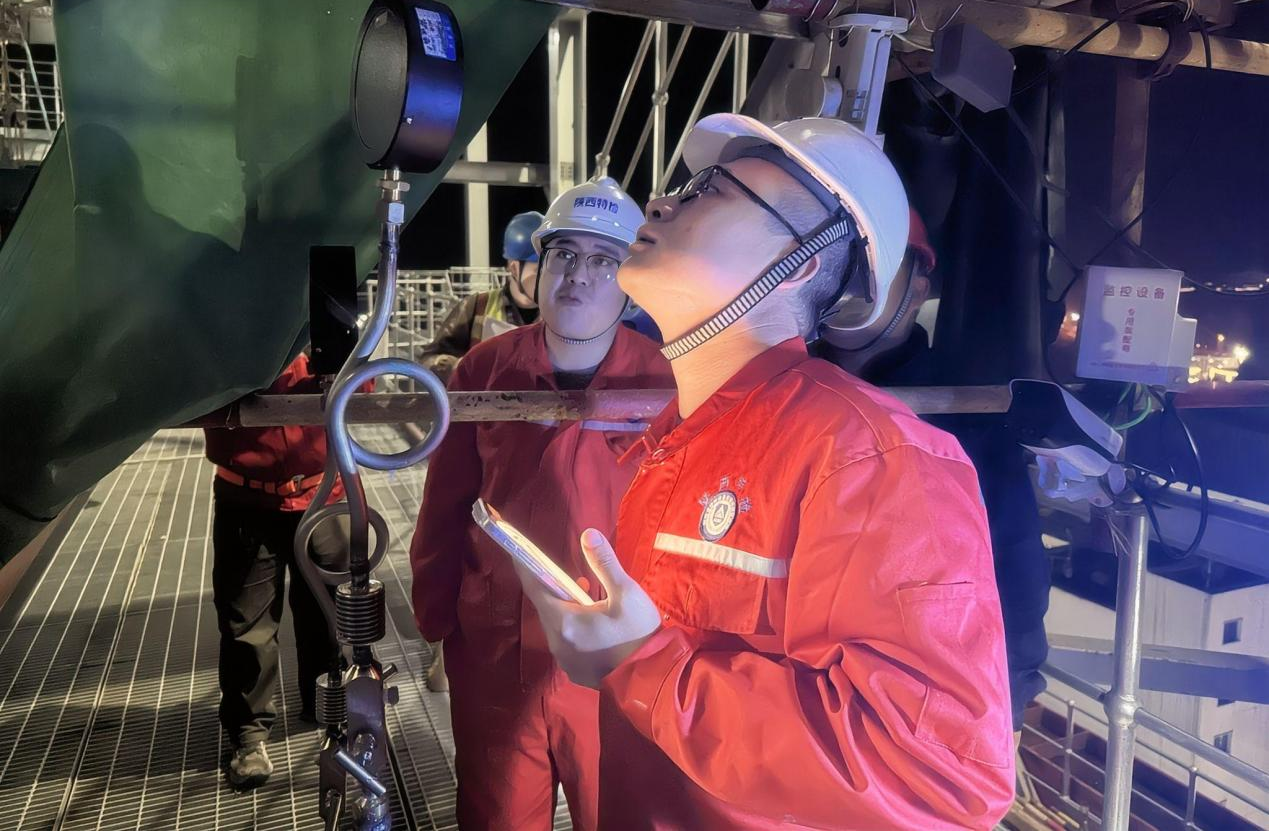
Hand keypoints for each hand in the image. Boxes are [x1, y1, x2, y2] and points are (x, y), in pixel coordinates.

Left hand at [512, 528, 661, 687]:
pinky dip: (574, 630)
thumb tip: (588, 534)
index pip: (535, 587)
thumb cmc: (638, 632)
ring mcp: (564, 660)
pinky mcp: (575, 671)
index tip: (517, 551)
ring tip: (592, 600)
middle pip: (547, 608)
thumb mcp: (627, 592)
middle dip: (558, 591)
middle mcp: (557, 642)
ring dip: (568, 611)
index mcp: (564, 621)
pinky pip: (567, 643)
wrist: (651, 678)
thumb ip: (604, 563)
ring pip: (557, 627)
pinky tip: (595, 627)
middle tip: (580, 580)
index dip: (526, 567)